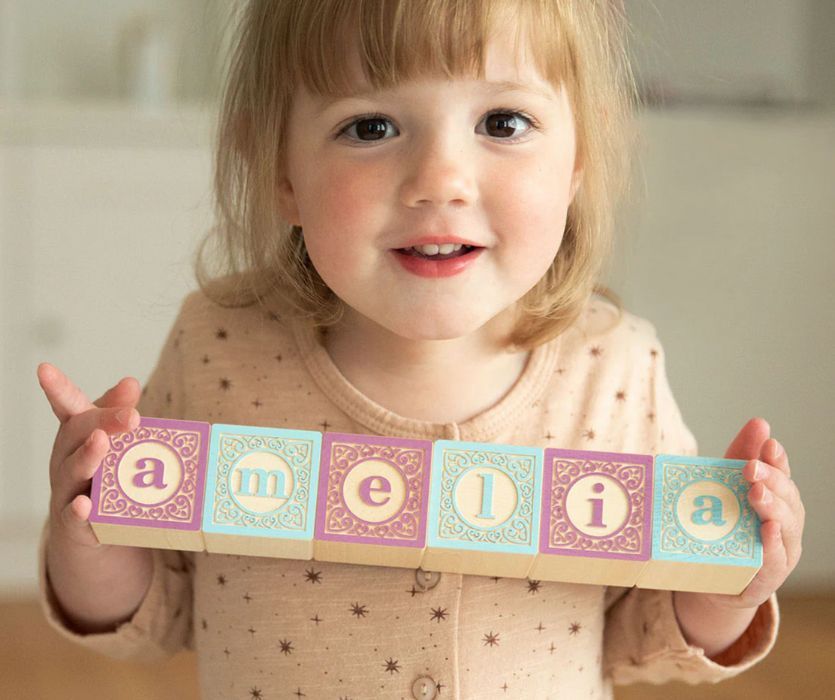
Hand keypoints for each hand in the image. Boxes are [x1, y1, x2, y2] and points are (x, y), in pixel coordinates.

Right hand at [37, 363, 140, 548]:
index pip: (68, 407)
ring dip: (89, 456)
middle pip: (79, 434)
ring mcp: (67, 489)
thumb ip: (118, 410)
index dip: (57, 388)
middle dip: (103, 421)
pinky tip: (85, 504)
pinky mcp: (74, 522)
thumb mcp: (110, 438)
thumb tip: (129, 382)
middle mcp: (66, 457)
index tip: (44, 369)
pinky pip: (74, 515)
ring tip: (102, 443)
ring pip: (74, 470)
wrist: (87, 528)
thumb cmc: (103, 472)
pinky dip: (79, 510)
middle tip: (132, 416)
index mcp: (77, 434)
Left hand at [699, 417, 804, 609]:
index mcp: (776, 502)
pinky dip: (772, 546)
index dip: (778, 461)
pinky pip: (774, 563)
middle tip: (752, 469)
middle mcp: (785, 526)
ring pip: (786, 528)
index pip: (783, 477)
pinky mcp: (766, 580)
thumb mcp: (726, 490)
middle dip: (772, 481)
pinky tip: (768, 530)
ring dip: (773, 509)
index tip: (768, 444)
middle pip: (787, 500)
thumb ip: (739, 457)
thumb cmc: (725, 530)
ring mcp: (780, 554)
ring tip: (758, 493)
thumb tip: (759, 422)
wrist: (712, 581)